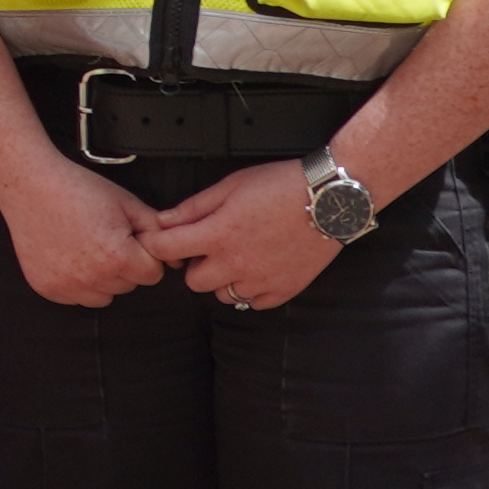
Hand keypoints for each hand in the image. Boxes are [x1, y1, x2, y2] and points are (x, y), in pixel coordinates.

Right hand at [0, 171, 174, 306]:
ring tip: (87, 246)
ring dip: (102, 277)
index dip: (145, 253)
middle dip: (124, 264)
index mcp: (118, 256)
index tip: (128, 237)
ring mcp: (68, 285)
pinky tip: (69, 254)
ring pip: (104, 295)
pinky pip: (76, 296)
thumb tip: (178, 256)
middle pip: (129, 285)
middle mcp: (93, 277)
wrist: (30, 185)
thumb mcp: (126, 202)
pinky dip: (77, 281)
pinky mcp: (48, 288)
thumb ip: (157, 230)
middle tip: (104, 236)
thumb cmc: (77, 189)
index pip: (152, 274)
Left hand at [142, 166, 345, 309]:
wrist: (330, 199)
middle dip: (195, 265)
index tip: (162, 241)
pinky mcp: (283, 290)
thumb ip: (194, 206)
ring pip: (223, 296)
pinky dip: (251, 290)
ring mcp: (261, 280)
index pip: (167, 250)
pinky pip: (253, 304)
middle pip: (194, 282)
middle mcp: (236, 263)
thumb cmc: (282, 185)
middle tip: (210, 247)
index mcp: (219, 234)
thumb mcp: (232, 185)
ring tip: (238, 257)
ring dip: (223, 280)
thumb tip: (164, 220)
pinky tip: (258, 268)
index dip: (158, 244)